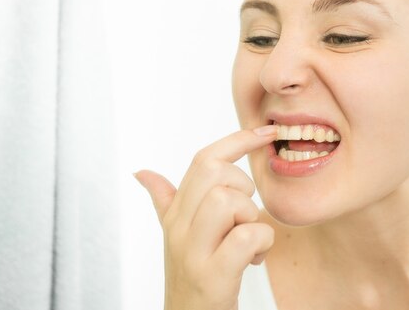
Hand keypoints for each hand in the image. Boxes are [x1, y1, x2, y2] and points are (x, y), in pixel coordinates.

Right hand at [134, 125, 277, 309]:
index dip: (238, 139)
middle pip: (215, 173)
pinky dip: (262, 243)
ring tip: (249, 241)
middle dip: (243, 187)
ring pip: (228, 200)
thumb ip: (164, 201)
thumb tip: (142, 172)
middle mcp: (178, 228)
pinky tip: (255, 258)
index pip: (203, 159)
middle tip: (245, 217)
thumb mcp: (176, 236)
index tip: (267, 132)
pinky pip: (247, 237)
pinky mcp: (212, 276)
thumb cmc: (192, 276)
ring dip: (251, 218)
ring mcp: (192, 252)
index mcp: (176, 213)